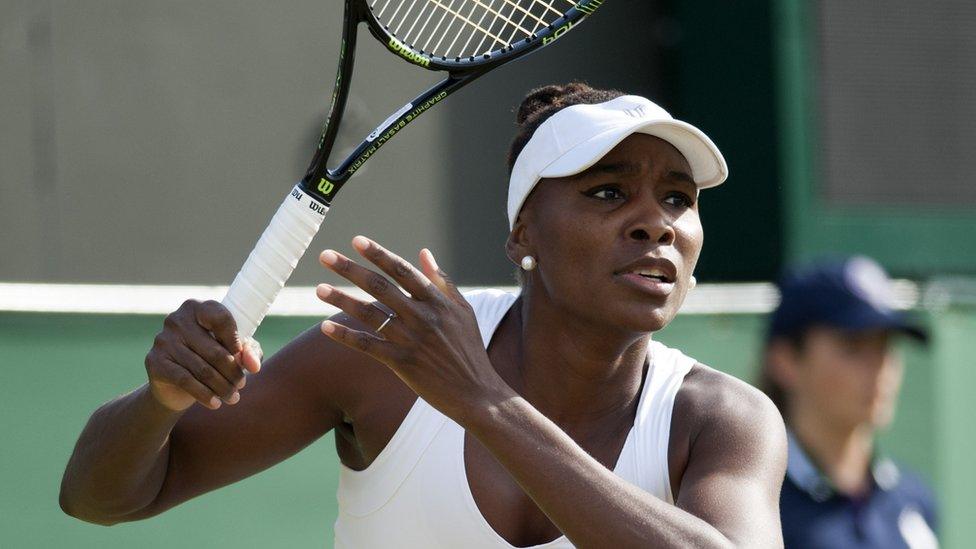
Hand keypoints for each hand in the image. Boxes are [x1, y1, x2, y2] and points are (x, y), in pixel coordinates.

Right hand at [145, 300, 262, 411]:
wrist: (175, 384)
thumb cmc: (211, 357)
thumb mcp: (235, 351)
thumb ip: (249, 352)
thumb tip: (253, 365)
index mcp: (197, 308)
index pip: (220, 318)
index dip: (235, 339)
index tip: (242, 358)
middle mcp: (177, 319)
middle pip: (214, 350)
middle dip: (232, 372)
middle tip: (241, 384)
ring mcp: (163, 340)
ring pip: (202, 369)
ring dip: (222, 387)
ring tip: (233, 398)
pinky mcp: (155, 361)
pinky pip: (185, 380)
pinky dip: (204, 395)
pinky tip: (216, 404)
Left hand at [317, 236, 513, 423]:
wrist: (477, 392)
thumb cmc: (469, 349)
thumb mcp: (463, 310)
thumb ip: (442, 281)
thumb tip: (423, 252)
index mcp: (437, 300)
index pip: (402, 270)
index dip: (378, 254)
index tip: (356, 240)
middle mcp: (422, 316)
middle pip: (379, 286)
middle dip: (350, 269)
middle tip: (325, 256)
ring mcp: (411, 340)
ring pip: (369, 314)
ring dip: (341, 299)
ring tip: (318, 288)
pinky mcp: (402, 363)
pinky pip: (368, 345)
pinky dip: (346, 336)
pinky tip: (325, 327)